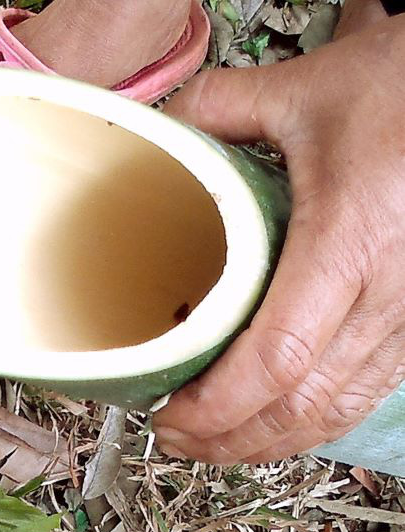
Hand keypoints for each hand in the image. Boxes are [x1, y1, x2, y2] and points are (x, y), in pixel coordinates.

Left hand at [156, 15, 404, 462]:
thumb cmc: (394, 91)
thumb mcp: (294, 90)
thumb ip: (212, 109)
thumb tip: (151, 129)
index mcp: (347, 243)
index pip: (278, 358)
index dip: (222, 405)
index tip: (169, 417)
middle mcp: (388, 292)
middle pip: (306, 402)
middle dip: (233, 437)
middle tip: (171, 440)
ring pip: (343, 407)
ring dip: (274, 437)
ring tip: (211, 441)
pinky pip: (371, 387)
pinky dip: (319, 415)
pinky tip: (277, 417)